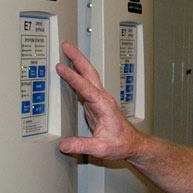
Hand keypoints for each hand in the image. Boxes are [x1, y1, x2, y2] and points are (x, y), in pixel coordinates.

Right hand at [56, 41, 144, 159]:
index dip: (73, 77)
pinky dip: (77, 75)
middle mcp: (102, 99)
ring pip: (88, 76)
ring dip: (78, 62)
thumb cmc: (121, 143)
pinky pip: (85, 85)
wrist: (132, 143)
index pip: (86, 88)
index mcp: (104, 105)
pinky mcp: (96, 103)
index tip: (61, 67)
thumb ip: (82, 145)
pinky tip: (70, 71)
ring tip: (67, 51)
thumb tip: (63, 144)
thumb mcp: (101, 148)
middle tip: (66, 45)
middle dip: (78, 58)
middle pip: (89, 73)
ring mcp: (99, 99)